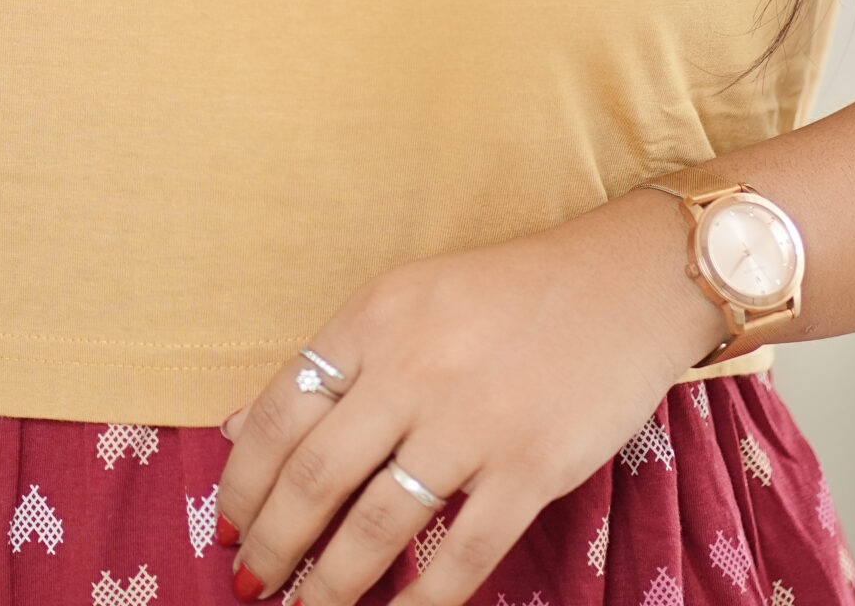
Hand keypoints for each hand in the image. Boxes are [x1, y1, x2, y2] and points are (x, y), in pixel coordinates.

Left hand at [214, 191, 717, 605]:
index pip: (278, 412)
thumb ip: (329, 362)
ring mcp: (473, 421)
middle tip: (251, 584)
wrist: (626, 281)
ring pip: (375, 526)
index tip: (228, 526)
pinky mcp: (530, 467)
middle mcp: (413, 366)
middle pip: (314, 476)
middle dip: (273, 544)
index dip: (243, 482)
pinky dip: (417, 603)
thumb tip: (233, 428)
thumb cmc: (509, 292)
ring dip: (328, 584)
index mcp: (374, 316)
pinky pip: (458, 556)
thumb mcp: (406, 298)